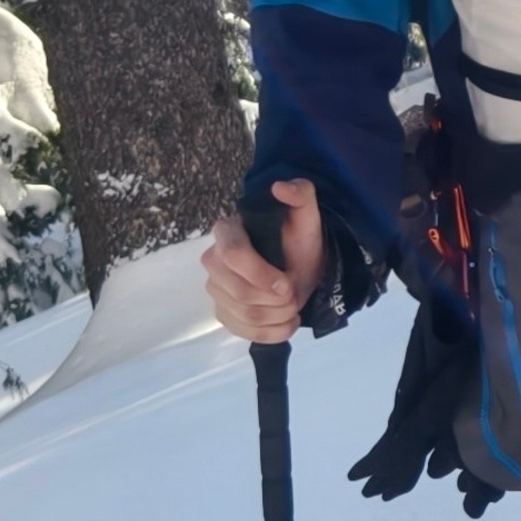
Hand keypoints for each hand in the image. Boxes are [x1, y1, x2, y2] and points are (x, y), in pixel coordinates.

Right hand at [202, 179, 327, 345]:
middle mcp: (213, 260)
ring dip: (278, 315)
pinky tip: (287, 322)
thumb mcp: (308, 217)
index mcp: (228, 232)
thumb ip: (301, 194)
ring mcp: (215, 288)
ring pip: (244, 314)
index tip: (287, 284)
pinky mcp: (222, 312)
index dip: (260, 274)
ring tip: (293, 304)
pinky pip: (243, 332)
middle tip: (295, 292)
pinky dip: (273, 332)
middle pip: (238, 292)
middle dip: (276, 299)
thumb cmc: (300, 241)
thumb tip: (281, 187)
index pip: (232, 255)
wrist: (302, 268)